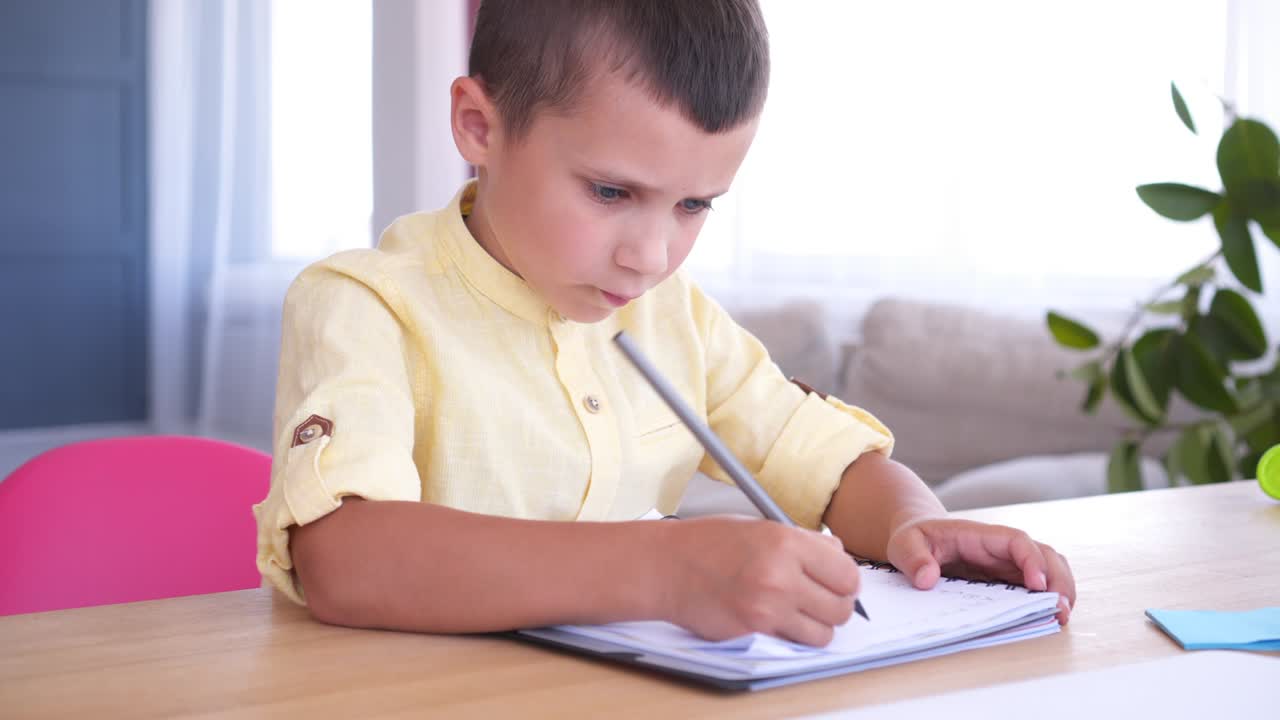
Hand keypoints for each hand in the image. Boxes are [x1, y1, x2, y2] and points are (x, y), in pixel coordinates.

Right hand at [659, 516, 860, 646]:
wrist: (667, 567)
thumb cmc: (708, 544)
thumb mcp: (761, 527)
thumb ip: (804, 542)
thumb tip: (838, 556)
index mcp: (786, 541)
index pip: (847, 573)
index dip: (846, 581)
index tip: (838, 582)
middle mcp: (781, 574)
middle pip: (841, 606)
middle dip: (836, 605)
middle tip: (822, 600)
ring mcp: (768, 607)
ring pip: (823, 633)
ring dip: (817, 626)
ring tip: (800, 613)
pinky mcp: (754, 630)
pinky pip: (794, 642)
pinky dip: (792, 636)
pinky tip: (778, 620)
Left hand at [885, 518, 1075, 624]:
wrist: (918, 538)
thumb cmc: (914, 538)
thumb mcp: (904, 544)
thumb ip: (914, 558)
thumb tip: (927, 580)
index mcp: (980, 535)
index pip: (1017, 541)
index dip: (1031, 560)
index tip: (1037, 585)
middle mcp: (1002, 548)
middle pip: (1044, 554)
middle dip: (1058, 580)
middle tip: (1060, 609)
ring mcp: (1008, 564)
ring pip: (1049, 569)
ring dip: (1060, 590)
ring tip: (1060, 616)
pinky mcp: (1008, 579)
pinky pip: (1037, 586)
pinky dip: (1049, 599)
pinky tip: (1049, 617)